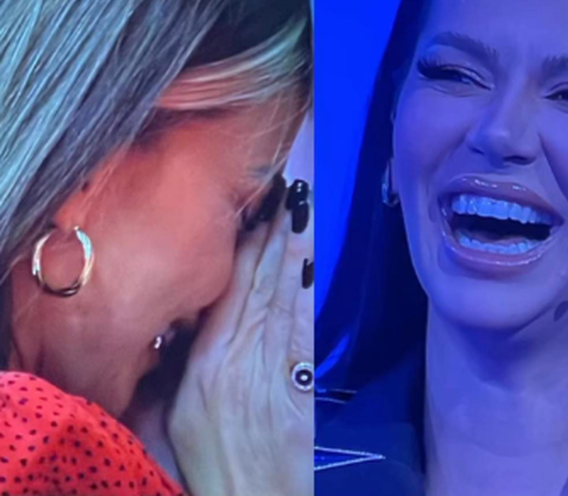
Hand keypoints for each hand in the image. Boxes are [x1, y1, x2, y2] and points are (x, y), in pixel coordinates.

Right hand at [168, 180, 313, 495]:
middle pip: (258, 285)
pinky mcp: (296, 381)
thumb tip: (175, 325)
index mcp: (205, 362)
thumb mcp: (167, 416)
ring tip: (296, 215)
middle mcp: (241, 355)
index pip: (228, 290)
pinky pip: (300, 328)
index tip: (253, 212)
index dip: (244, 248)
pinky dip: (303, 293)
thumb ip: (171, 368)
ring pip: (281, 297)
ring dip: (289, 254)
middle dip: (272, 236)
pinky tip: (307, 266)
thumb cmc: (198, 464)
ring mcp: (273, 366)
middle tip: (284, 195)